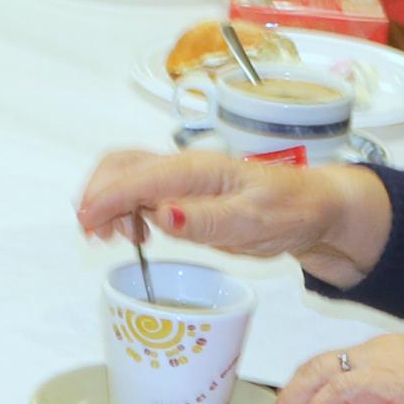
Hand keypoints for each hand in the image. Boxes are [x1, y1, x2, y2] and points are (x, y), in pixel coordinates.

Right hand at [78, 147, 391, 285]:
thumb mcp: (252, 222)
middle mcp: (186, 168)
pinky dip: (124, 209)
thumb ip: (205, 220)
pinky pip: (143, 193)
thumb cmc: (290, 211)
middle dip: (99, 194)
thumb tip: (161, 214)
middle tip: (92, 232)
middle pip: (124, 166)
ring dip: (108, 202)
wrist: (316, 210)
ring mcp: (184, 180)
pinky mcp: (186, 195)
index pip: (140, 176)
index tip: (87, 220)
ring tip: (110, 237)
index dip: (107, 196)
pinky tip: (134, 234)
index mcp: (200, 169)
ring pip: (129, 177)